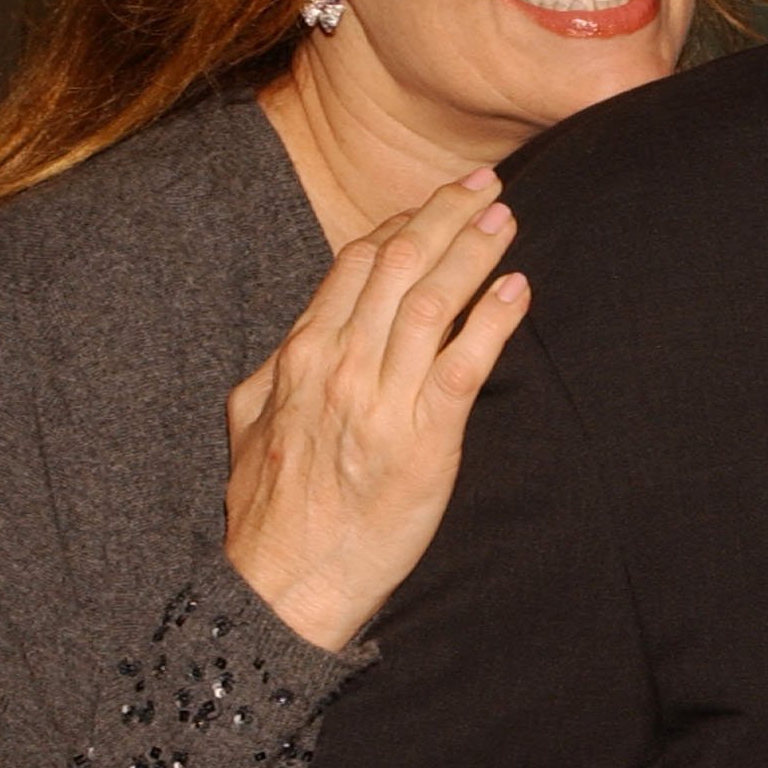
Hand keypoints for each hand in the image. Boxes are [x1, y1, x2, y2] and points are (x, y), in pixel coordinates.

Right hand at [224, 169, 529, 650]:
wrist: (285, 583)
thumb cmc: (270, 512)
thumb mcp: (250, 424)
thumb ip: (277, 371)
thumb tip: (299, 337)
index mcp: (302, 354)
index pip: (357, 263)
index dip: (403, 222)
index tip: (435, 201)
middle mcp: (340, 365)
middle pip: (400, 264)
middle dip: (446, 215)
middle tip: (486, 184)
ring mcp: (381, 401)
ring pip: (432, 300)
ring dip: (474, 252)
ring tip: (506, 219)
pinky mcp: (423, 441)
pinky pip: (463, 365)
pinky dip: (492, 321)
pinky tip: (516, 291)